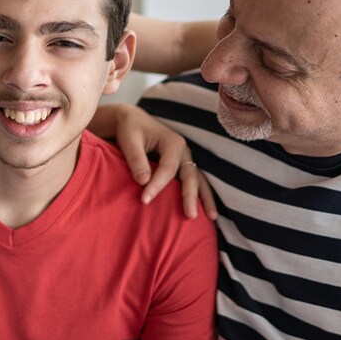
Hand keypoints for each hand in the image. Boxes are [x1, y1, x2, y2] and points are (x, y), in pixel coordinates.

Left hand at [110, 104, 216, 219]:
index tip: (144, 200)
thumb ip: (136, 159)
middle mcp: (184, 151)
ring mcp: (185, 159)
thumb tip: (143, 182)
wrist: (133, 121)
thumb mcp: (129, 140)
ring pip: (198, 180)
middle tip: (190, 216)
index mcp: (172, 142)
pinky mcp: (182, 166)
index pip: (168, 168)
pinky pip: (193, 181)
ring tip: (211, 217)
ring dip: (204, 198)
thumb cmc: (131, 129)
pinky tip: (205, 211)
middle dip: (190, 196)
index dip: (157, 185)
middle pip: (190, 175)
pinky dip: (200, 195)